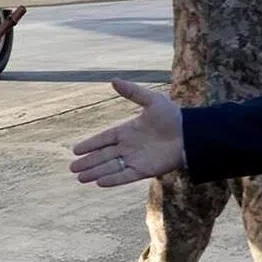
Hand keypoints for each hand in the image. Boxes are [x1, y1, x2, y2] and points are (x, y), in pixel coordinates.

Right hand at [69, 80, 184, 185]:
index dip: (90, 144)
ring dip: (95, 172)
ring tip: (79, 178)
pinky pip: (124, 176)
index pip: (104, 138)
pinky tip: (99, 182)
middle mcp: (129, 146)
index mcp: (127, 130)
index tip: (75, 150)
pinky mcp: (144, 170)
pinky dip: (112, 179)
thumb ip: (132, 92)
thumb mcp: (151, 100)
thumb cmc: (172, 115)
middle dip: (88, 162)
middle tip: (72, 168)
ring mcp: (135, 159)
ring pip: (110, 167)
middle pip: (103, 155)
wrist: (190, 134)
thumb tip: (113, 80)